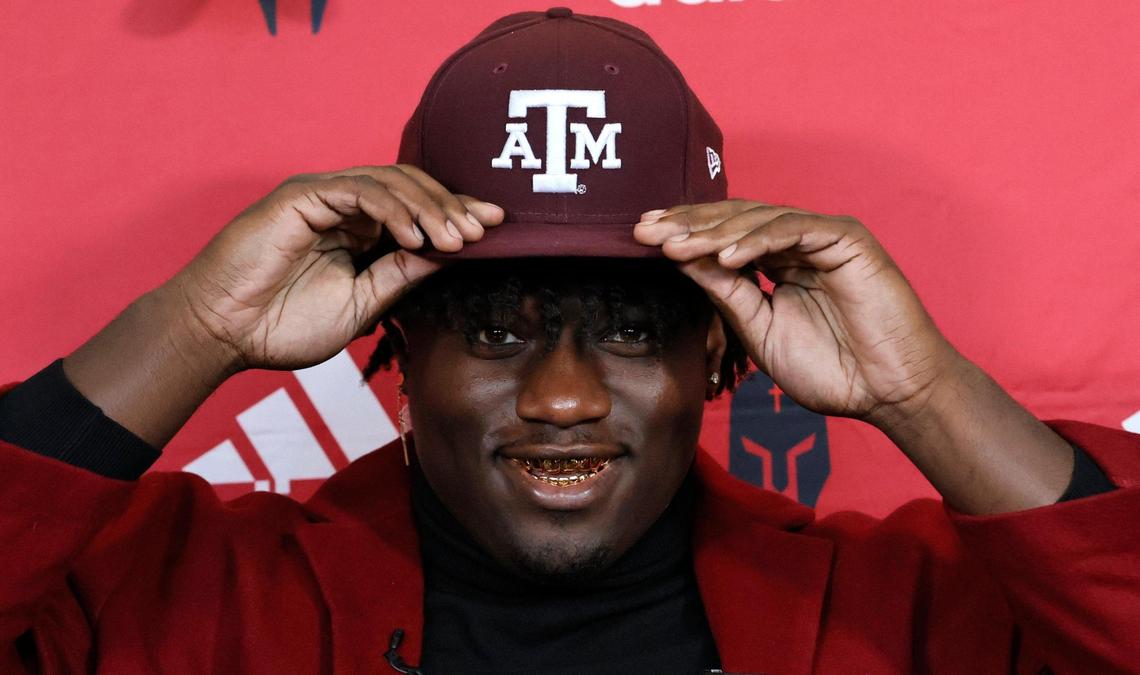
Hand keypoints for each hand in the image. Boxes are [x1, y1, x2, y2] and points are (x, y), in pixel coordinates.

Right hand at [173, 165, 503, 370]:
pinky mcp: (302, 195)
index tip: (497, 228)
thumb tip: (451, 255)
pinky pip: (359, 191)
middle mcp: (345, 207)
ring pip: (392, 183)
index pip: (418, 211)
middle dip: (452, 207)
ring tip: (456, 239)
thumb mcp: (363, 303)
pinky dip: (394, 210)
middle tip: (482, 231)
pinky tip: (416, 239)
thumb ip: (402, 275)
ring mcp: (323, 197)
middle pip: (413, 188)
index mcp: (360, 231)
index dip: (457, 215)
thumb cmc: (281, 324)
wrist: (222, 334)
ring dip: (430, 208)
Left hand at [634, 200, 956, 420]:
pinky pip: (795, 230)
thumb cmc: (831, 369)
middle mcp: (797, 243)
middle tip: (645, 230)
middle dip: (687, 224)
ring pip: (759, 220)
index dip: (683, 235)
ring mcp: (822, 237)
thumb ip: (726, 293)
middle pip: (734, 221)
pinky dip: (758, 241)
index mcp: (777, 263)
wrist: (888, 391)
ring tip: (675, 246)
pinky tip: (725, 258)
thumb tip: (680, 260)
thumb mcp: (759, 330)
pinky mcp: (846, 238)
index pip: (723, 238)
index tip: (640, 238)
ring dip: (714, 233)